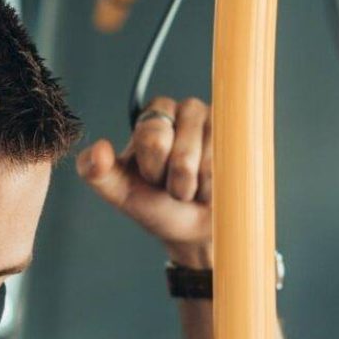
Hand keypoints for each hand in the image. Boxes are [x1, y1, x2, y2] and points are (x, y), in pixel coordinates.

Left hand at [76, 96, 212, 266]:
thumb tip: (99, 149)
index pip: (153, 137)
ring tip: (195, 186)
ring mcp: (218, 121)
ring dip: (198, 187)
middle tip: (174, 185)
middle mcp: (185, 109)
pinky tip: (216, 184)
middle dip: (176, 180)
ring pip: (206, 161)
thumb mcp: (120, 193)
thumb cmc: (158, 207)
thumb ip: (97, 172)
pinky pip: (229, 166)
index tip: (152, 177)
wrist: (196, 230)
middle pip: (180, 149)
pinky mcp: (242, 137)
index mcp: (151, 115)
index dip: (153, 168)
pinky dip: (218, 185)